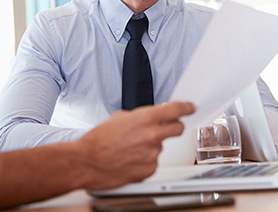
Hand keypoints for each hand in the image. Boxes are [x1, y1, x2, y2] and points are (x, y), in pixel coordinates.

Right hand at [76, 101, 194, 190]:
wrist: (87, 161)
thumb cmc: (99, 140)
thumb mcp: (120, 117)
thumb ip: (141, 116)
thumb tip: (151, 118)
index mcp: (144, 118)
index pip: (175, 110)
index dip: (186, 107)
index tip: (190, 107)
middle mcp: (152, 135)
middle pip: (178, 129)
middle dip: (174, 127)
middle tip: (166, 127)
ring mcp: (152, 154)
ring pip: (161, 146)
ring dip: (152, 145)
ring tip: (131, 147)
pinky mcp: (150, 169)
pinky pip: (154, 161)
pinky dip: (145, 159)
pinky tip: (131, 158)